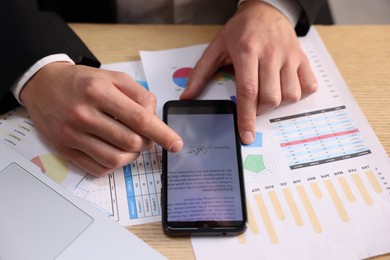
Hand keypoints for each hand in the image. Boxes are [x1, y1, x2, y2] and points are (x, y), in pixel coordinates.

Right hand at [21, 62, 182, 176]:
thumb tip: (155, 120)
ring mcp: (72, 135)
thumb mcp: (114, 77)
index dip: (162, 134)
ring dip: (132, 155)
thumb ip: (140, 95)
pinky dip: (114, 163)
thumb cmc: (83, 82)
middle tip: (145, 136)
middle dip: (146, 143)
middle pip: (130, 142)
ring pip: (116, 159)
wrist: (43, 86)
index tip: (176, 144)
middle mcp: (83, 114)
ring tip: (130, 143)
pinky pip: (99, 168)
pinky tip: (114, 150)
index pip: (139, 119)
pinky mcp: (65, 150)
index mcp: (98, 91)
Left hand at [180, 1, 316, 143]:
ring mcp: (290, 56)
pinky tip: (285, 88)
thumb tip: (187, 96)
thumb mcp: (217, 47)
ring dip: (278, 103)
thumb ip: (201, 73)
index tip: (245, 135)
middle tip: (253, 103)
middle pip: (270, 98)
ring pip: (290, 95)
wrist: (265, 9)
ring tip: (268, 93)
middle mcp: (271, 54)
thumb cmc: (240, 30)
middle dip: (260, 110)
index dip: (246, 117)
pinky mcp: (302, 58)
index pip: (248, 92)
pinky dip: (299, 94)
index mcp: (247, 51)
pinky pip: (308, 86)